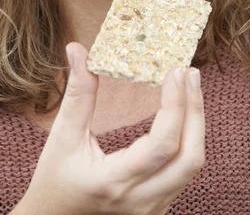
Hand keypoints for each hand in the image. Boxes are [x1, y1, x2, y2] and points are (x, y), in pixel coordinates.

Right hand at [19, 43, 204, 214]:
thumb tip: (77, 49)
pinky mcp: (157, 207)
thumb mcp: (62, 136)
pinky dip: (189, 139)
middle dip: (195, 111)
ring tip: (190, 87)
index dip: (175, 106)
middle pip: (189, 158)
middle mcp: (140, 200)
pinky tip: (183, 114)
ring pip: (191, 167)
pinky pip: (184, 173)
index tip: (175, 71)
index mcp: (114, 181)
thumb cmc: (54, 180)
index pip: (162, 145)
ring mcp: (152, 208)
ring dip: (196, 124)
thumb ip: (77, 93)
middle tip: (189, 73)